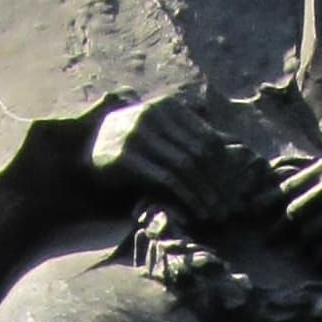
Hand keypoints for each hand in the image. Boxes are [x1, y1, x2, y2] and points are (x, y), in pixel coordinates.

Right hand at [89, 97, 283, 236]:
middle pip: (199, 153)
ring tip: (216, 214)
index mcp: (167, 106)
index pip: (208, 137)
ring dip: (205, 194)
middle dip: (219, 183)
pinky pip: (166, 180)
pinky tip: (195, 213)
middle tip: (231, 207)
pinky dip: (185, 198)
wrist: (86, 153)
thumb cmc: (132, 147)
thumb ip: (190, 136)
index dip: (225, 166)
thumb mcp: (162, 134)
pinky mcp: (126, 157)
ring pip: (185, 167)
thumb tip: (233, 146)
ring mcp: (138, 134)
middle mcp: (153, 115)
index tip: (235, 189)